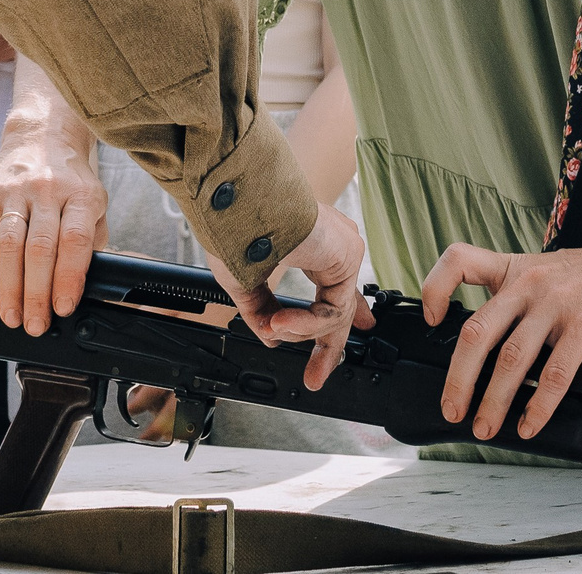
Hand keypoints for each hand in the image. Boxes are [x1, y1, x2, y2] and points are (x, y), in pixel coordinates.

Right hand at [0, 111, 108, 334]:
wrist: (42, 135)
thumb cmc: (71, 181)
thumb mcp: (95, 204)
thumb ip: (92, 242)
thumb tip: (83, 288)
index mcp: (80, 195)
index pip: (75, 240)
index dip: (69, 278)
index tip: (63, 308)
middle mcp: (47, 191)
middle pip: (40, 248)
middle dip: (37, 293)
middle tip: (35, 325)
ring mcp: (14, 192)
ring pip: (8, 244)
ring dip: (8, 287)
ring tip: (11, 316)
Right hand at [206, 202, 371, 391]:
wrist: (237, 208)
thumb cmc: (233, 229)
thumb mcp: (245, 280)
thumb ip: (261, 309)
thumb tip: (272, 335)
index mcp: (311, 245)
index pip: (333, 285)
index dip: (339, 314)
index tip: (348, 335)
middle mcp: (331, 245)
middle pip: (341, 305)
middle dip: (329, 343)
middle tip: (316, 373)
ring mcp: (342, 249)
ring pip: (333, 312)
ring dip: (300, 331)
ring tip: (274, 328)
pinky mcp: (346, 256)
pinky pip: (333, 308)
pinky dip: (307, 324)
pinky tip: (283, 323)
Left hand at [421, 234, 581, 440]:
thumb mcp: (545, 271)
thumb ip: (517, 297)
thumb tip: (486, 349)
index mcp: (513, 269)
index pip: (459, 260)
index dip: (434, 287)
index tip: (430, 320)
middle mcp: (528, 283)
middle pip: (476, 332)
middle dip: (458, 379)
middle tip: (452, 410)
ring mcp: (557, 303)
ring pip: (512, 359)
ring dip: (494, 401)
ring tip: (485, 427)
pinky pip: (555, 373)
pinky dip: (538, 405)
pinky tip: (529, 424)